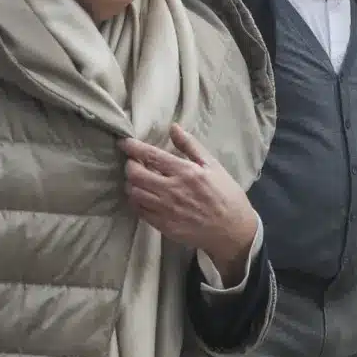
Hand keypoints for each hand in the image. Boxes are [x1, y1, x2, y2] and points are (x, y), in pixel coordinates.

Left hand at [121, 125, 259, 281]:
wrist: (232, 229)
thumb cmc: (226, 194)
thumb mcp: (213, 165)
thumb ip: (191, 146)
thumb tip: (173, 127)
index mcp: (185, 172)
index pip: (151, 156)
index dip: (133, 148)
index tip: (124, 142)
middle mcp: (172, 191)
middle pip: (135, 175)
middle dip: (129, 166)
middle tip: (134, 163)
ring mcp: (166, 210)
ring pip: (134, 194)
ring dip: (131, 184)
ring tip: (138, 180)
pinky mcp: (164, 226)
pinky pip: (139, 211)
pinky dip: (136, 201)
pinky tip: (143, 197)